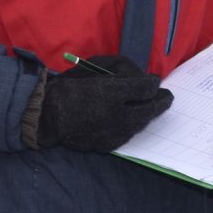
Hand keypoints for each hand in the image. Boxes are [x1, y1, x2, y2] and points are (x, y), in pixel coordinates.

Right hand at [34, 55, 172, 152]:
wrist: (47, 116)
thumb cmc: (70, 86)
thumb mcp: (95, 68)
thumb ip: (122, 70)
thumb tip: (145, 79)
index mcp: (113, 92)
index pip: (148, 88)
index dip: (153, 84)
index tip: (154, 83)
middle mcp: (118, 114)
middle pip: (152, 108)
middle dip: (161, 101)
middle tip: (165, 97)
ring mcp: (115, 132)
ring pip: (142, 123)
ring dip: (147, 115)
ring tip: (147, 108)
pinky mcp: (109, 144)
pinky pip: (128, 134)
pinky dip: (131, 126)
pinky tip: (128, 120)